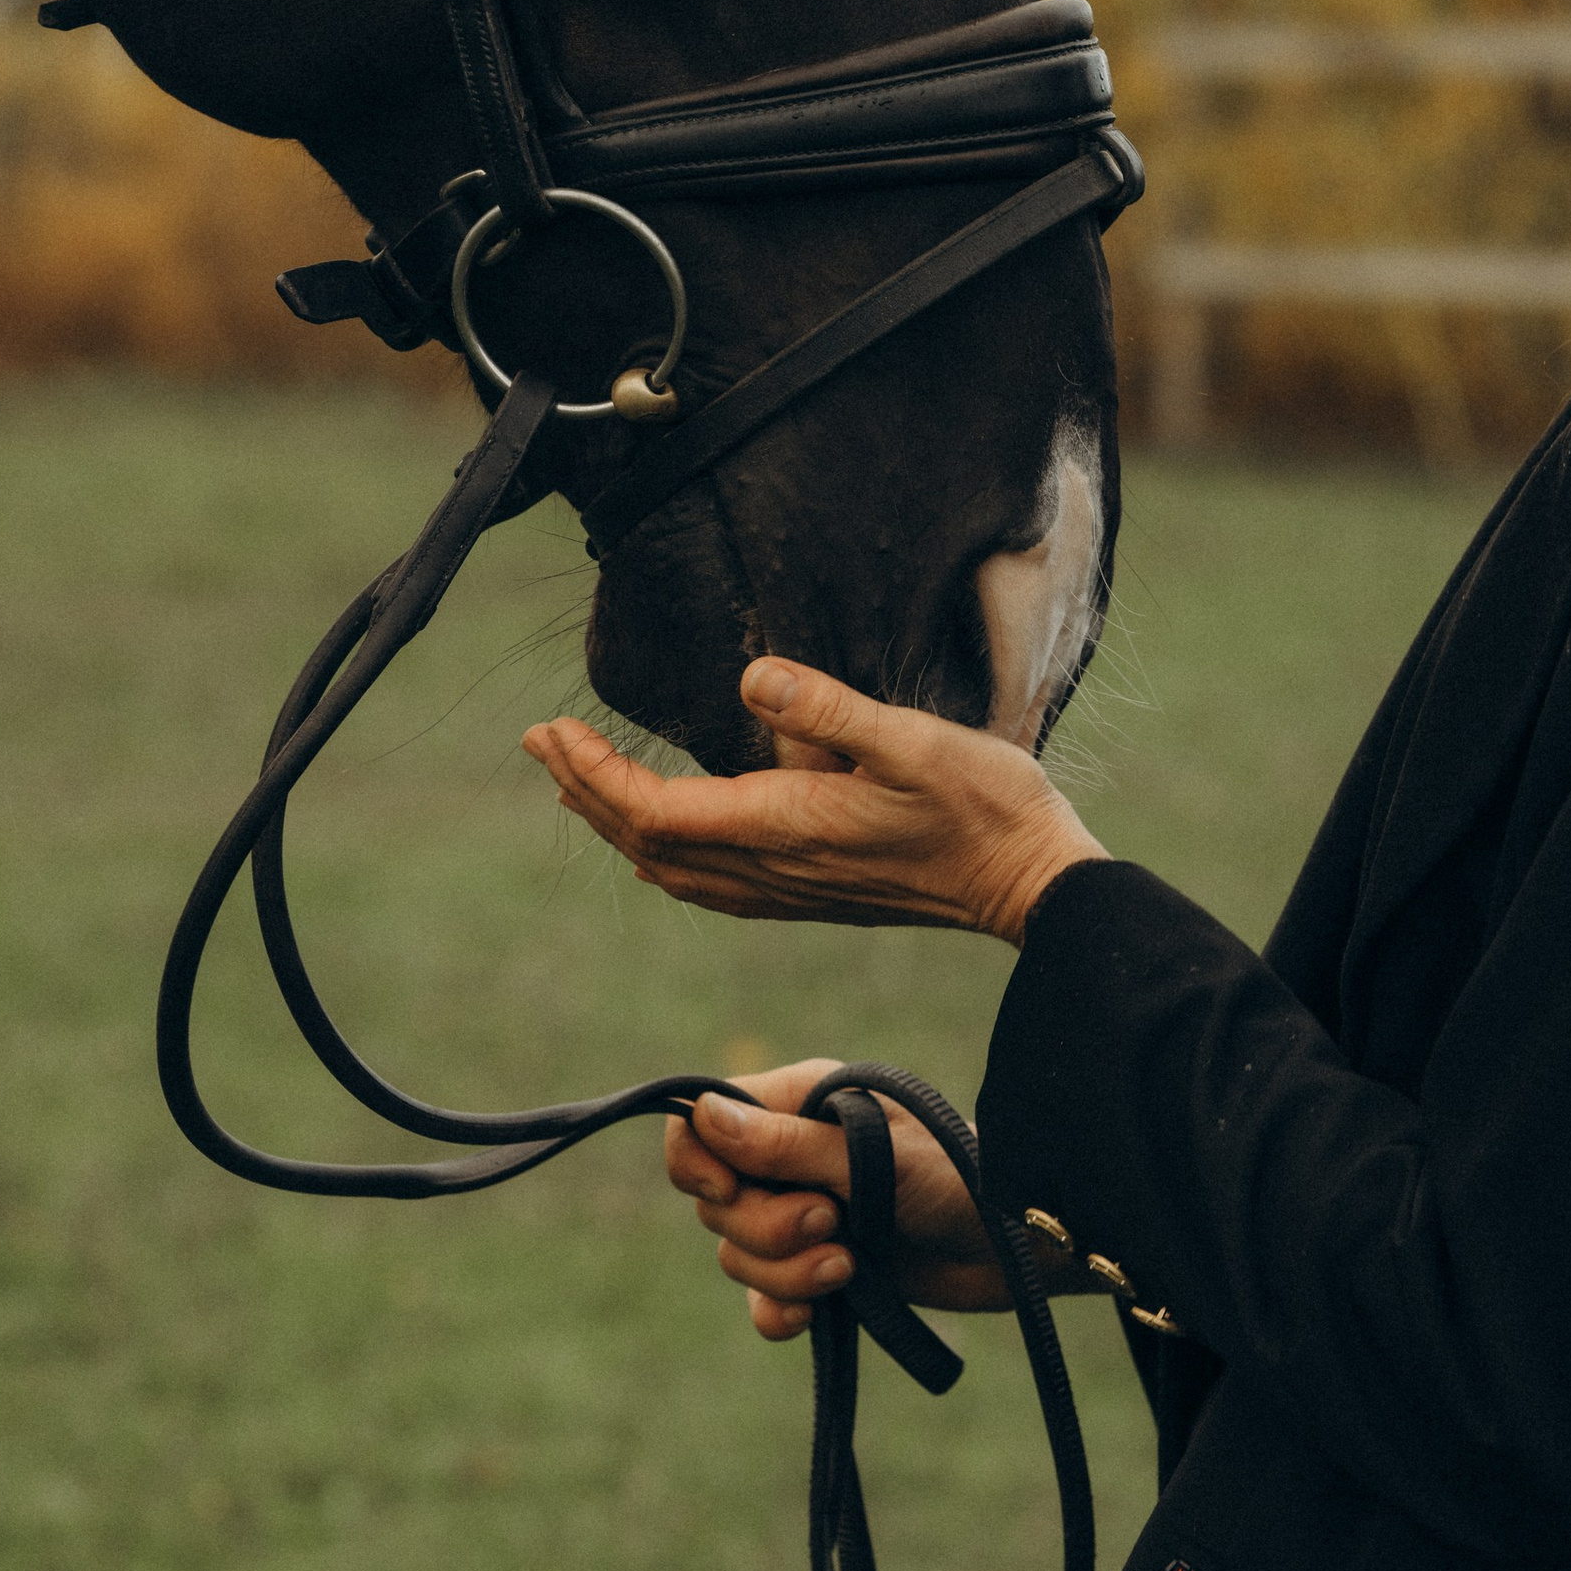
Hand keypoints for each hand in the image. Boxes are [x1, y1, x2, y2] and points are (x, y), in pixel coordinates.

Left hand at [522, 656, 1106, 946]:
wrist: (1029, 884)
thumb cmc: (983, 805)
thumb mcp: (913, 738)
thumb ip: (829, 707)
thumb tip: (751, 674)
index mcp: (787, 826)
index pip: (657, 811)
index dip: (596, 773)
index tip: (553, 730)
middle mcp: (775, 869)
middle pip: (648, 843)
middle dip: (587, 791)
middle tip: (540, 741)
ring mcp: (791, 890)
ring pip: (673, 870)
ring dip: (617, 824)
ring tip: (579, 780)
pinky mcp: (811, 895)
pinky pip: (709, 885)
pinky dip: (664, 854)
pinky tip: (661, 840)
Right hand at [662, 1058, 1010, 1340]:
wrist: (1019, 1244)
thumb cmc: (959, 1176)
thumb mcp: (872, 1155)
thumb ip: (787, 1143)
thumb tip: (705, 1117)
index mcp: (796, 1103)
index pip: (698, 1122)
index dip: (697, 1161)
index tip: (731, 1189)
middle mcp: (789, 1157)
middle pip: (715, 1201)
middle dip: (765, 1228)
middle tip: (833, 1225)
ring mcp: (803, 1214)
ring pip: (737, 1253)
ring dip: (785, 1272)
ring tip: (850, 1268)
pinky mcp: (822, 1270)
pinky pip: (763, 1299)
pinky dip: (779, 1310)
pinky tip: (813, 1318)